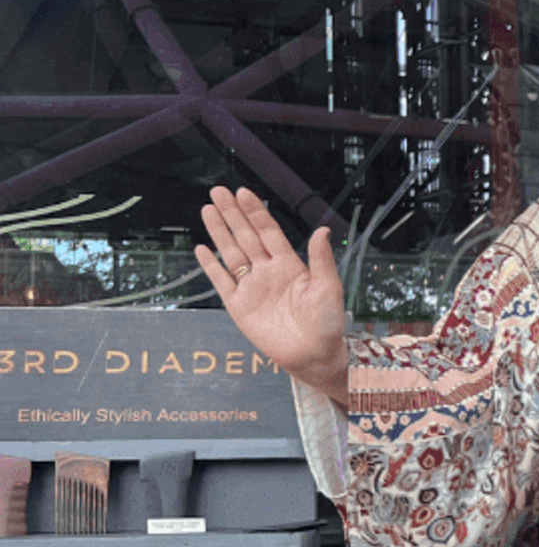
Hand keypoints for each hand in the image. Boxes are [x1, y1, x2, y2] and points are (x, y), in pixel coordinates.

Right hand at [195, 186, 347, 402]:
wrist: (313, 355)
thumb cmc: (326, 324)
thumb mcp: (328, 288)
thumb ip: (321, 260)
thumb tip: (323, 230)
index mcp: (290, 265)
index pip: (269, 232)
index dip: (256, 213)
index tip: (244, 193)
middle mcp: (268, 272)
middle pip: (246, 236)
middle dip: (232, 214)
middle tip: (218, 191)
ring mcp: (252, 287)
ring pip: (231, 253)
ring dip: (219, 232)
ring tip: (208, 210)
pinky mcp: (239, 305)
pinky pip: (222, 281)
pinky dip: (211, 266)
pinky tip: (202, 249)